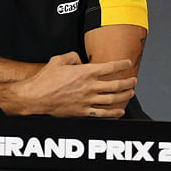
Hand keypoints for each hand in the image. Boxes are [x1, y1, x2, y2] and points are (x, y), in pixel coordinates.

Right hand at [20, 52, 135, 117]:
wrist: (36, 97)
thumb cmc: (45, 79)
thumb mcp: (58, 60)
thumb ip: (72, 56)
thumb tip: (80, 60)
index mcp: (85, 72)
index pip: (109, 67)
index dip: (121, 64)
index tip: (127, 63)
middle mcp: (89, 86)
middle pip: (115, 85)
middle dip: (128, 82)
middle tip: (134, 80)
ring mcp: (87, 100)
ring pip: (112, 99)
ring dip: (124, 96)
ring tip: (130, 93)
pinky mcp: (82, 112)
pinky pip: (102, 113)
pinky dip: (113, 113)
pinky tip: (120, 111)